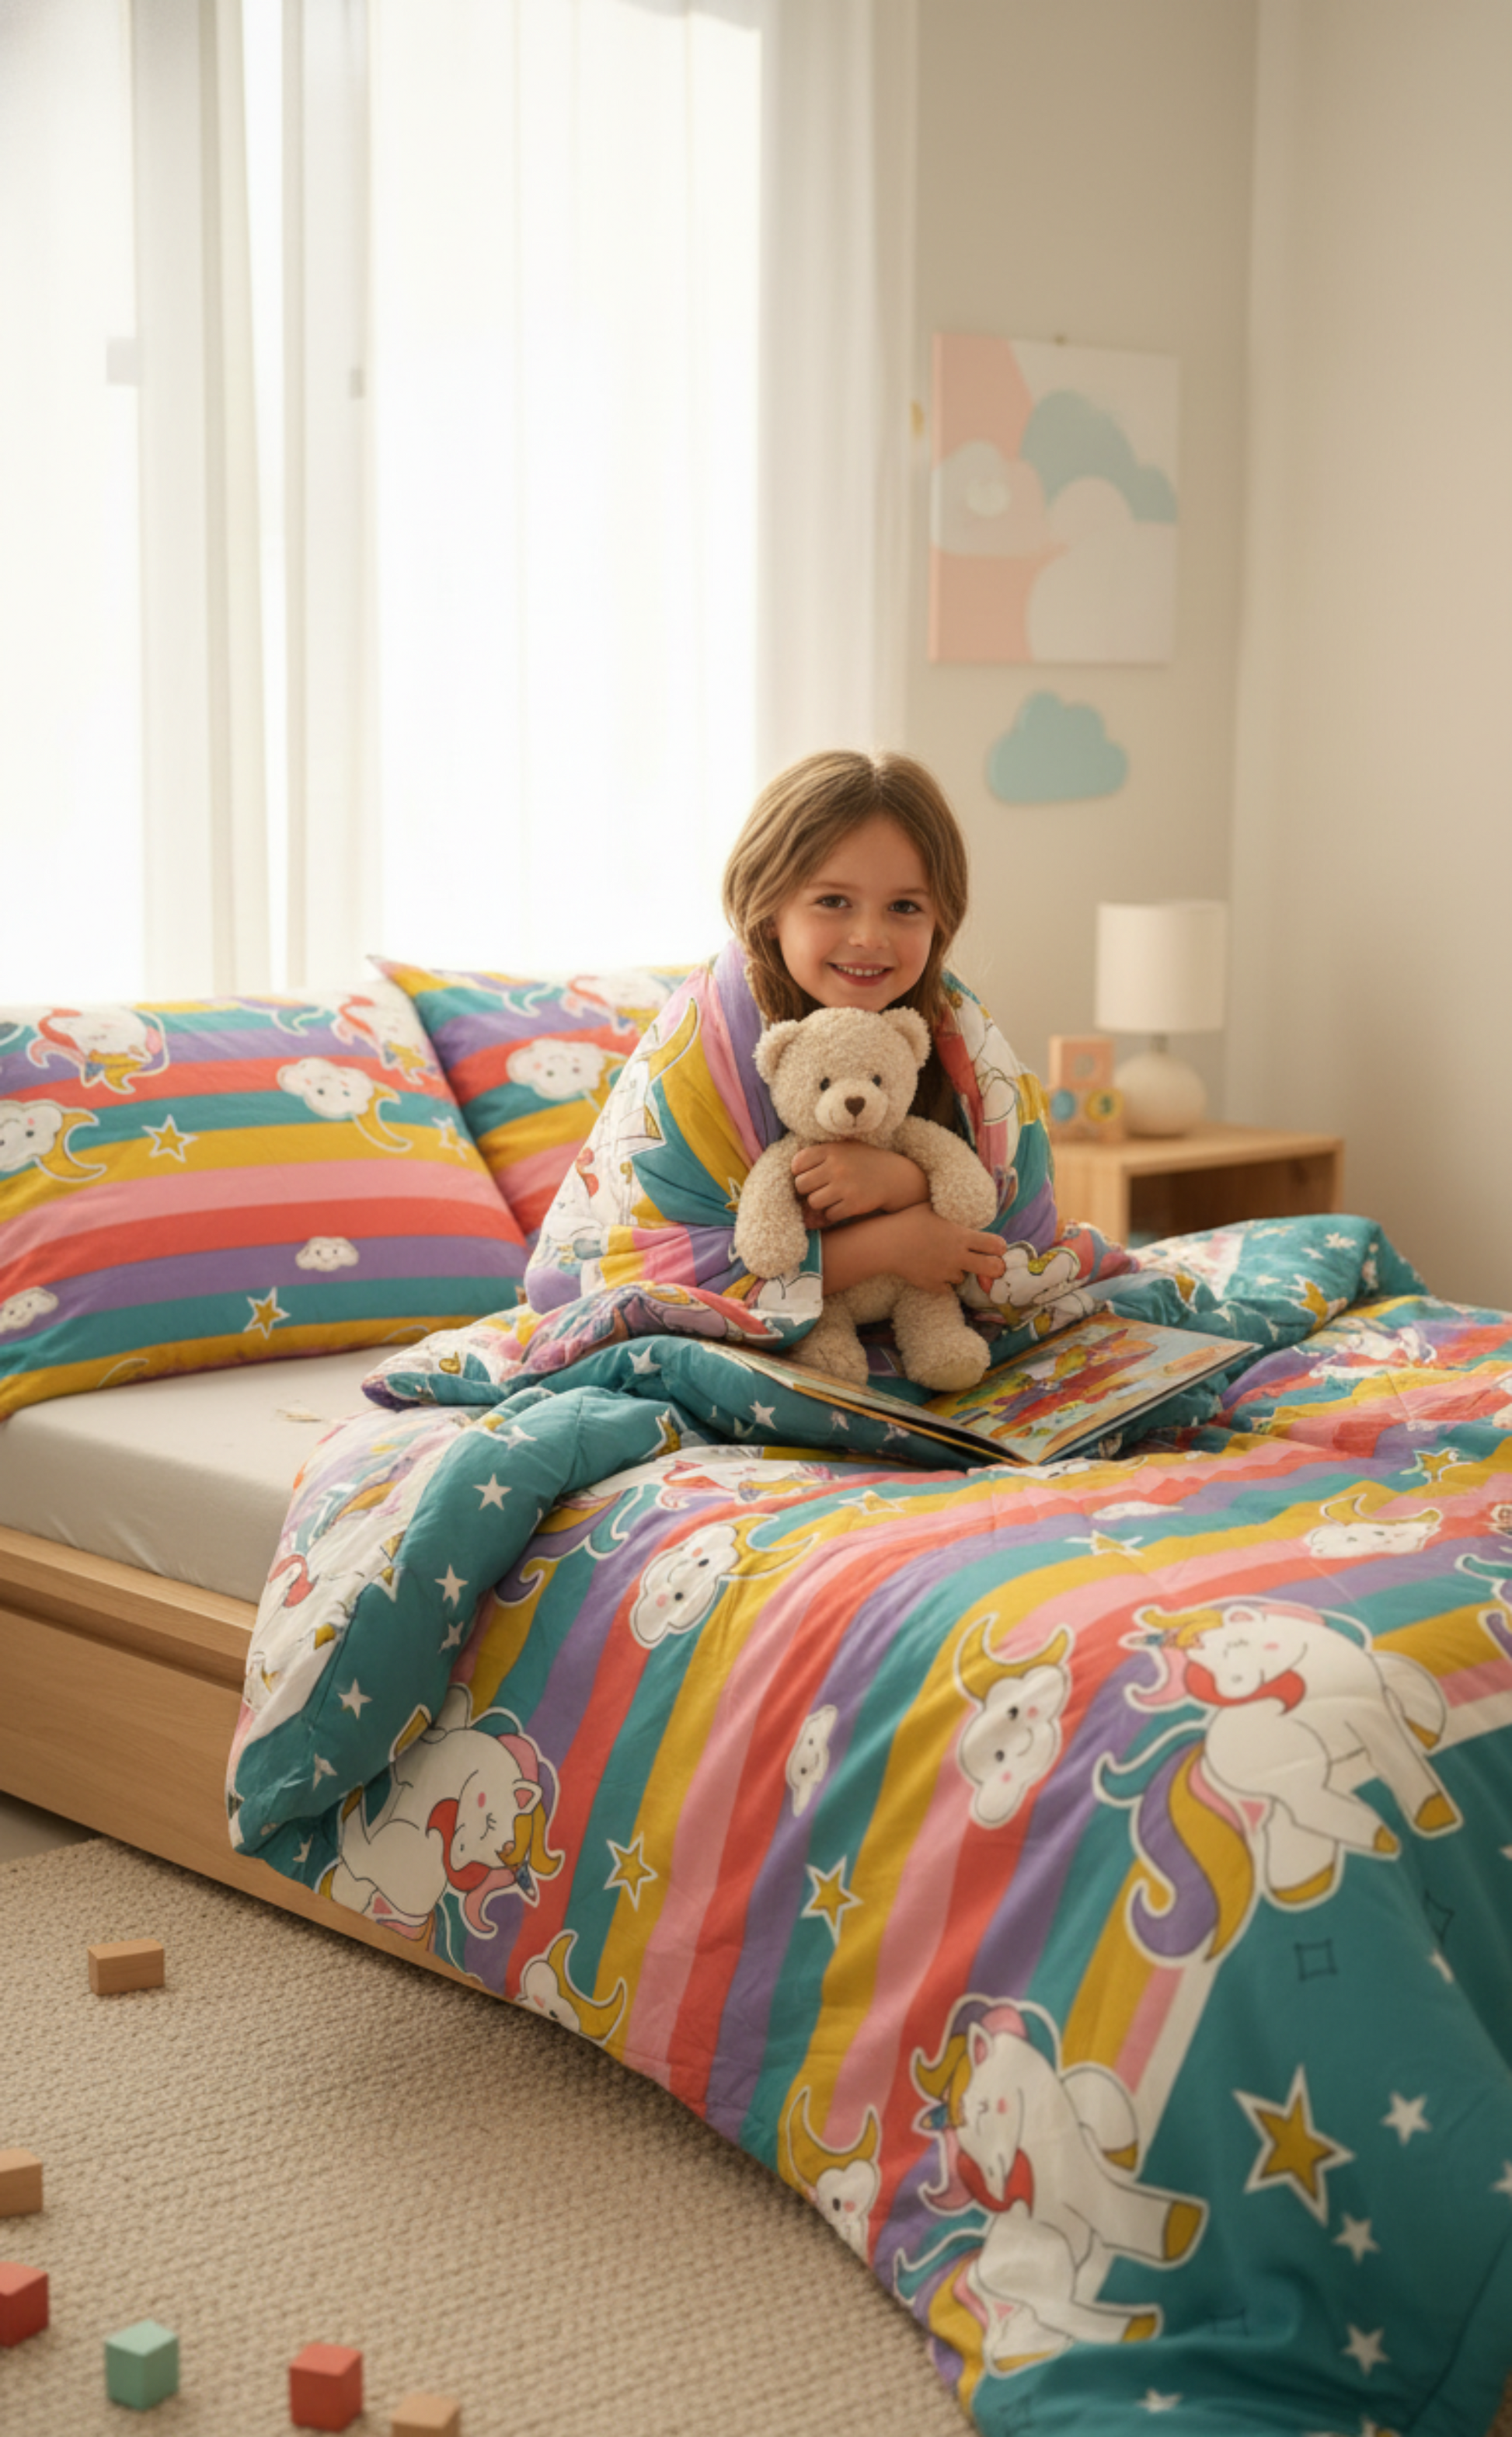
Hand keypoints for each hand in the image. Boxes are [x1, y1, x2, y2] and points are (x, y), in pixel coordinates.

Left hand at [791, 1142, 927, 1227]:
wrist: (894, 1176)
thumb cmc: (862, 1162)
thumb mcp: (843, 1149)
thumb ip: (818, 1157)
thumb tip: (792, 1178)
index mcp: (831, 1150)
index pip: (797, 1163)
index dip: (799, 1172)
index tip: (809, 1174)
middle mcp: (837, 1167)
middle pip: (801, 1185)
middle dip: (807, 1190)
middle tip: (818, 1189)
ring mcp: (845, 1186)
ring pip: (813, 1202)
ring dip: (819, 1204)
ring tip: (831, 1198)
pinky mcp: (854, 1204)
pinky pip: (829, 1215)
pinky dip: (833, 1213)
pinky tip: (842, 1205)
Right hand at [850, 1205, 1007, 1296]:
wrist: (887, 1244)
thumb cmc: (908, 1220)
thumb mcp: (931, 1207)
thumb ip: (950, 1209)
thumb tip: (959, 1200)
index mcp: (961, 1236)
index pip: (996, 1245)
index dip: (1000, 1247)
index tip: (996, 1247)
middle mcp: (958, 1256)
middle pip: (993, 1268)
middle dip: (996, 1267)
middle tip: (992, 1265)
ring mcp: (946, 1272)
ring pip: (964, 1278)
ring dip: (959, 1271)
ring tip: (945, 1262)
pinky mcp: (933, 1285)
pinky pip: (946, 1288)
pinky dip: (942, 1282)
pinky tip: (933, 1271)